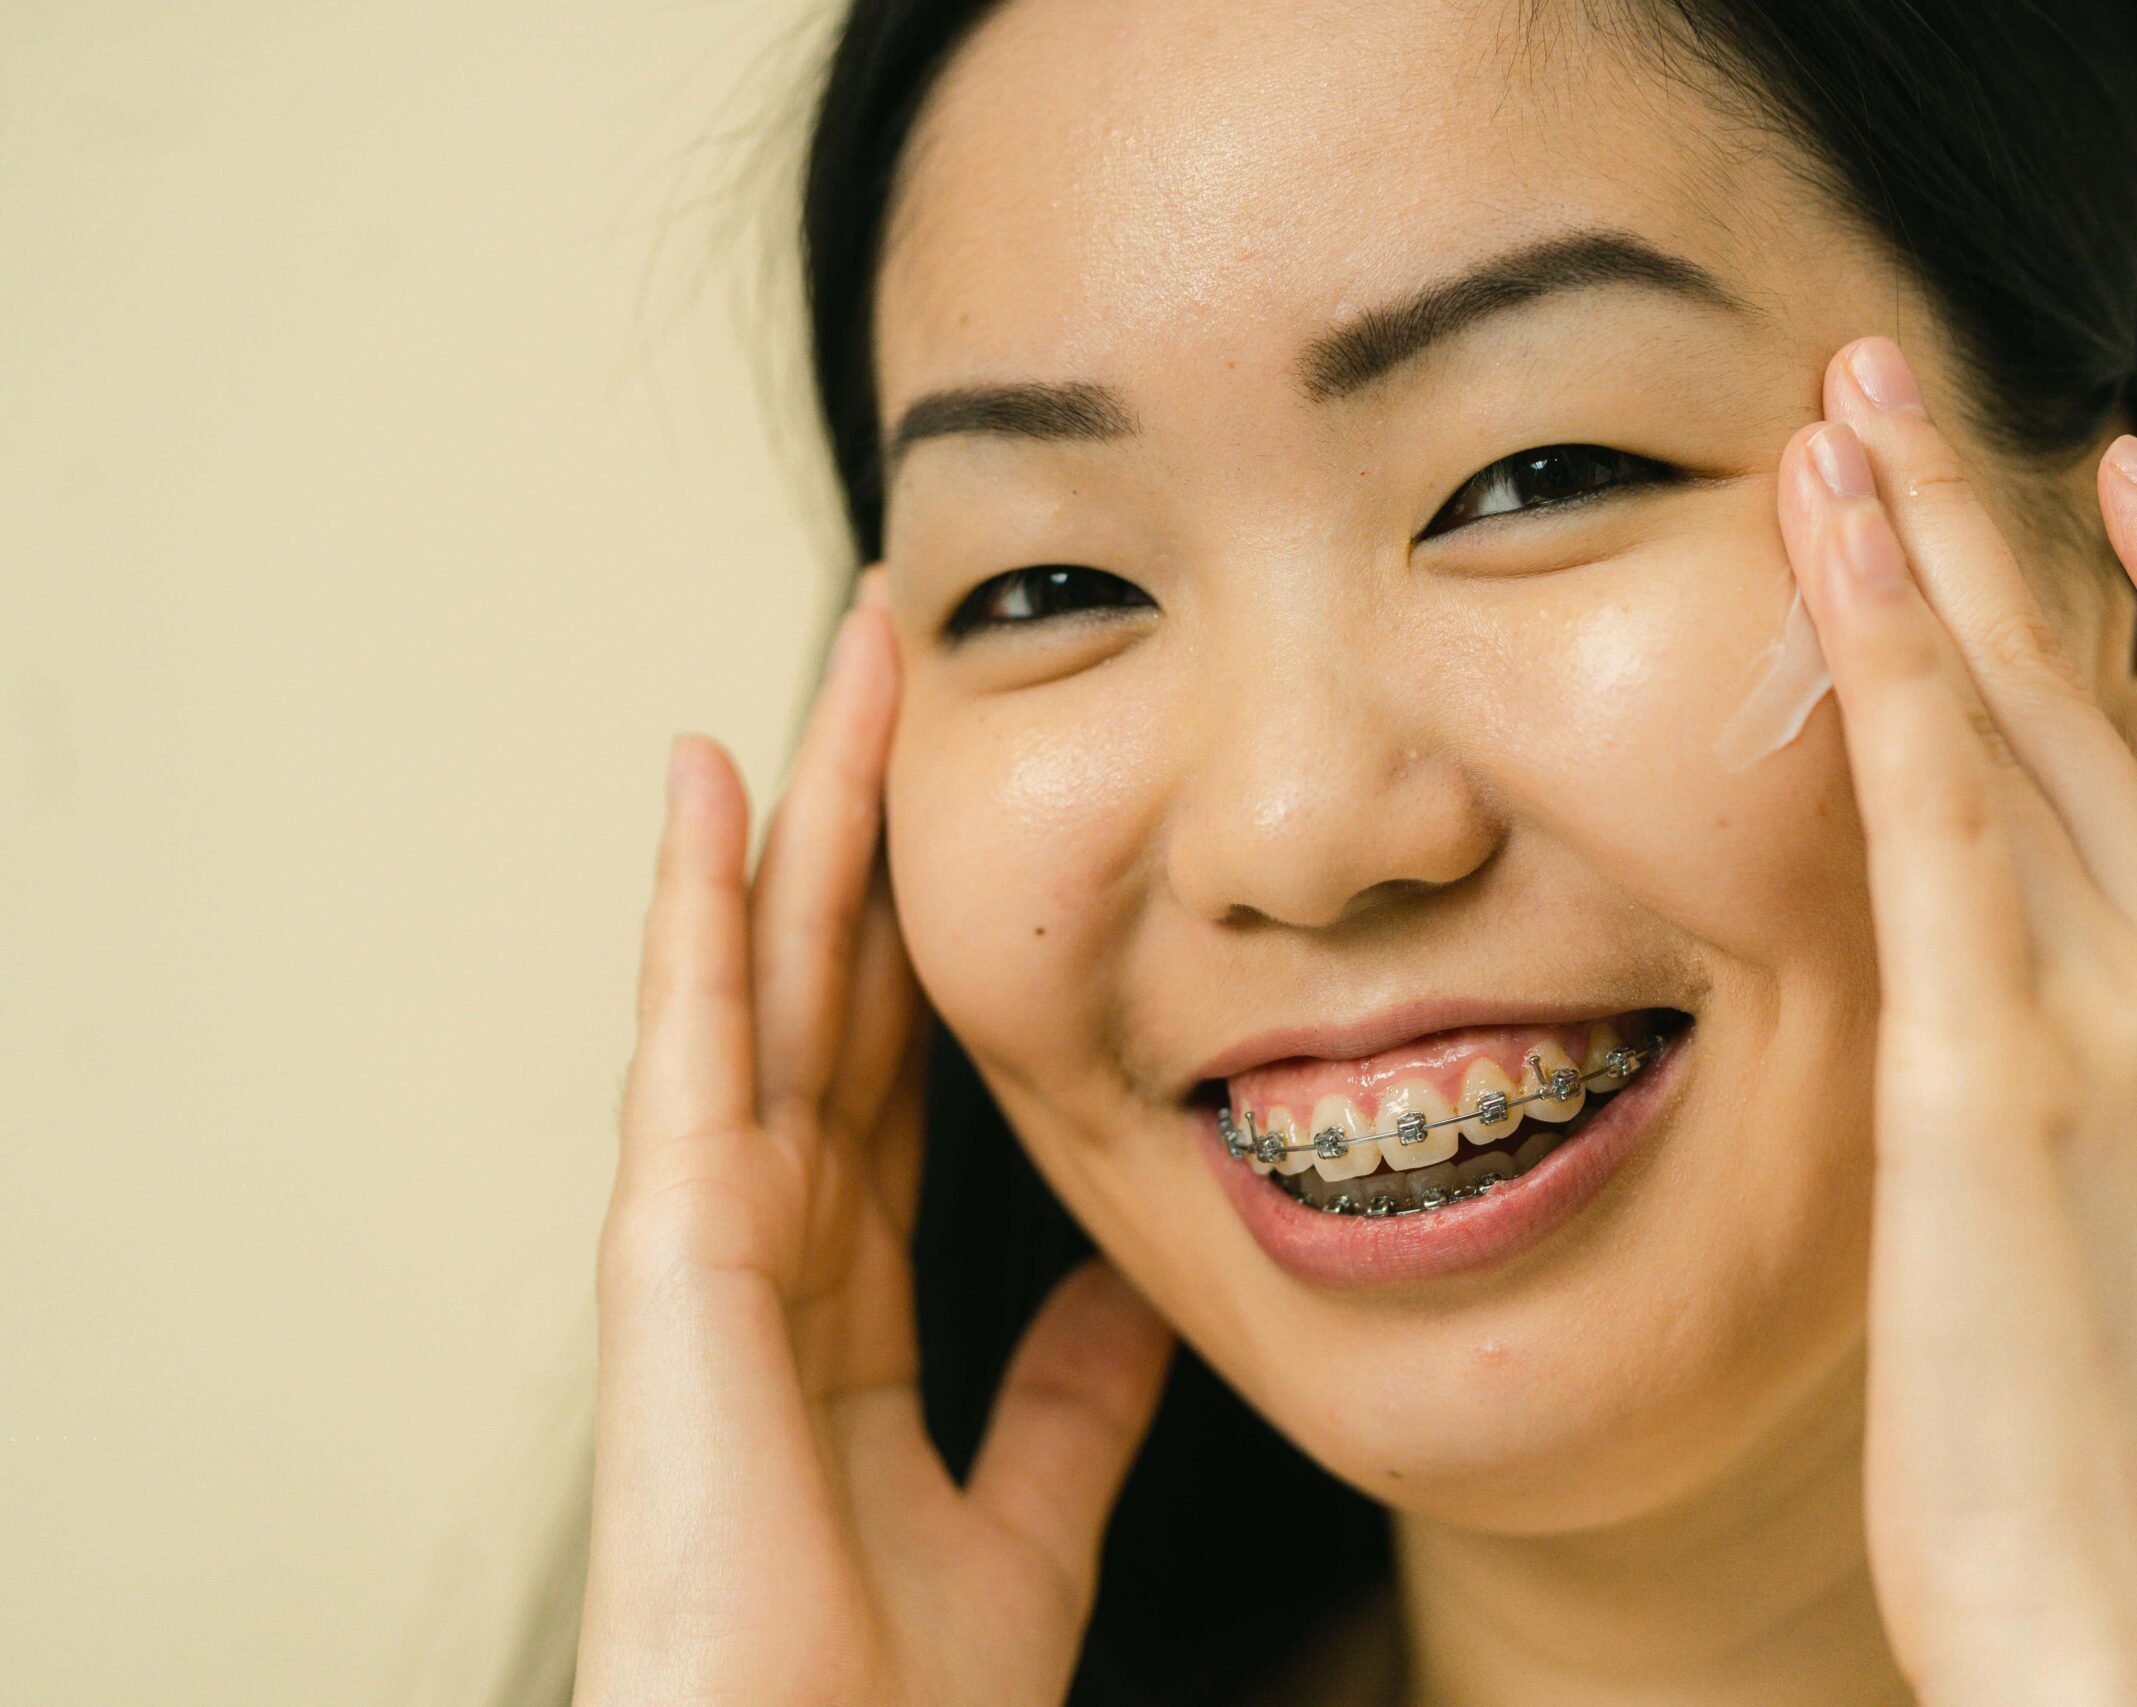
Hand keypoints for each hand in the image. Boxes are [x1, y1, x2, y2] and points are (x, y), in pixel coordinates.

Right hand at [573, 580, 1174, 1706]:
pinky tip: (716, 788)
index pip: (903, 1071)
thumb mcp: (1026, 1522)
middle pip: (839, 990)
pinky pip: (693, 1052)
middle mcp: (775, 1246)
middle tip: (918, 670)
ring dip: (810, 816)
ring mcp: (714, 1240)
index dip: (940, 940)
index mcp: (851, 1303)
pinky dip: (700, 915)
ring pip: (770, 979)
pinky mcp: (675, 1257)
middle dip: (881, 828)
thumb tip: (1135, 1289)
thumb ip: (1071, 1403)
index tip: (990, 819)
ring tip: (847, 663)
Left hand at [1779, 339, 2136, 1706]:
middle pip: (2127, 690)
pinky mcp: (1994, 1066)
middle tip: (1895, 380)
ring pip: (2026, 714)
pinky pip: (1938, 806)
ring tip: (1829, 412)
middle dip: (2009, 517)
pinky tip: (1829, 539)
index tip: (2114, 484)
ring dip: (1922, 540)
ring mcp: (2128, 1016)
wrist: (2132, 1627)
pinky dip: (1889, 652)